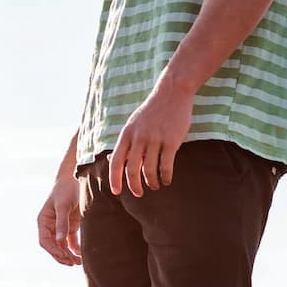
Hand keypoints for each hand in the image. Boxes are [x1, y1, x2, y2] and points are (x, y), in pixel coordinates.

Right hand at [37, 174, 82, 264]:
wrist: (77, 177)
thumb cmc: (66, 189)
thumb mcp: (63, 205)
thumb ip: (62, 223)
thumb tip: (60, 242)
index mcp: (43, 221)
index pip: (45, 241)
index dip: (53, 251)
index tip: (64, 257)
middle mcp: (50, 225)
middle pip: (53, 246)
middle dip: (61, 256)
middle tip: (73, 263)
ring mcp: (60, 226)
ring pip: (62, 246)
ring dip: (68, 255)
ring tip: (78, 262)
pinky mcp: (70, 226)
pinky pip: (70, 241)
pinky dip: (75, 249)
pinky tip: (81, 255)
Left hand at [108, 80, 194, 196]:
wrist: (172, 93)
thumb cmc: (152, 111)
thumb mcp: (133, 124)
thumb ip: (126, 142)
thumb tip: (114, 160)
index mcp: (127, 134)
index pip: (117, 161)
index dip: (115, 179)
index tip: (116, 192)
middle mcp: (139, 137)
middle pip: (132, 170)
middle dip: (134, 186)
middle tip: (138, 194)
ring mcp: (155, 139)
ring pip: (149, 170)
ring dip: (152, 182)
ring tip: (155, 186)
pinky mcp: (171, 141)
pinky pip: (166, 166)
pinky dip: (166, 177)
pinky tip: (167, 180)